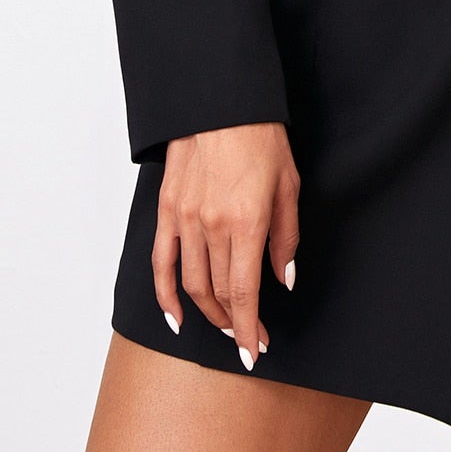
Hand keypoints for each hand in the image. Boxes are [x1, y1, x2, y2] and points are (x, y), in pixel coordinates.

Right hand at [153, 122, 300, 370]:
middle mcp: (211, 225)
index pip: (243, 292)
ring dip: (207, 312)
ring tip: (223, 325)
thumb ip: (286, 238)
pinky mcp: (167, 209)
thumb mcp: (289, 185)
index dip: (249, 327)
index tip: (256, 349)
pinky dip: (165, 294)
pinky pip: (161, 262)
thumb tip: (284, 279)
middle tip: (247, 338)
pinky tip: (175, 316)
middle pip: (217, 292)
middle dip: (233, 322)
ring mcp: (184, 218)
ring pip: (191, 283)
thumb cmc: (261, 137)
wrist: (222, 102)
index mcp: (246, 221)